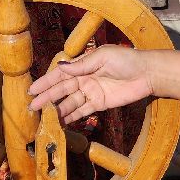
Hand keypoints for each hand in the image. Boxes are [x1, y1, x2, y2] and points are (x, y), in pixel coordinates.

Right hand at [29, 46, 151, 123]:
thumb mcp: (103, 57)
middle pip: (62, 90)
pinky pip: (82, 111)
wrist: (148, 73)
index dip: (46, 82)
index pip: (60, 74)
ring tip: (43, 119)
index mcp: (84, 65)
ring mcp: (91, 92)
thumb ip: (82, 65)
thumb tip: (60, 66)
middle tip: (32, 107)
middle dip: (47, 98)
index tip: (32, 90)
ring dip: (57, 110)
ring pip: (70, 102)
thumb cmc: (126, 59)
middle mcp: (85, 79)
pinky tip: (60, 123)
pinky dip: (71, 117)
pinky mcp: (100, 104)